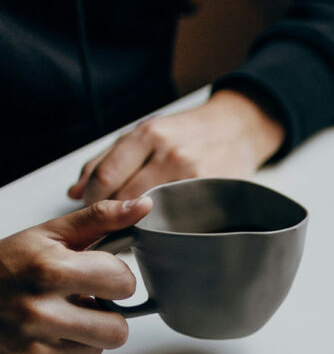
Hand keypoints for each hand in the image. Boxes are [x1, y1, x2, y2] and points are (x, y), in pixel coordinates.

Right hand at [0, 197, 152, 353]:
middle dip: (106, 315)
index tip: (96, 275)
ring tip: (56, 317)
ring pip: (97, 350)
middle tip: (80, 302)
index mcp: (49, 270)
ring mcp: (32, 348)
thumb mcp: (48, 236)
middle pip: (118, 329)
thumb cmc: (3, 267)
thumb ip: (100, 220)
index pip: (124, 283)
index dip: (115, 278)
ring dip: (84, 335)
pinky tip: (39, 337)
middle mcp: (39, 312)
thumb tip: (144, 205)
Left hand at [68, 89, 285, 204]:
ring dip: (135, 222)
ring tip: (133, 225)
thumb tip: (74, 191)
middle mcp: (169, 153)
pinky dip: (163, 224)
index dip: (91, 199)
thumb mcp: (147, 132)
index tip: (90, 208)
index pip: (106, 176)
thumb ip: (108, 159)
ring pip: (150, 211)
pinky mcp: (211, 190)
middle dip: (110, 214)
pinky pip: (178, 216)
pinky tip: (161, 224)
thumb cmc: (189, 132)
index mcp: (148, 134)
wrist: (238, 128)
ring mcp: (192, 174)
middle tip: (108, 223)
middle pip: (125, 197)